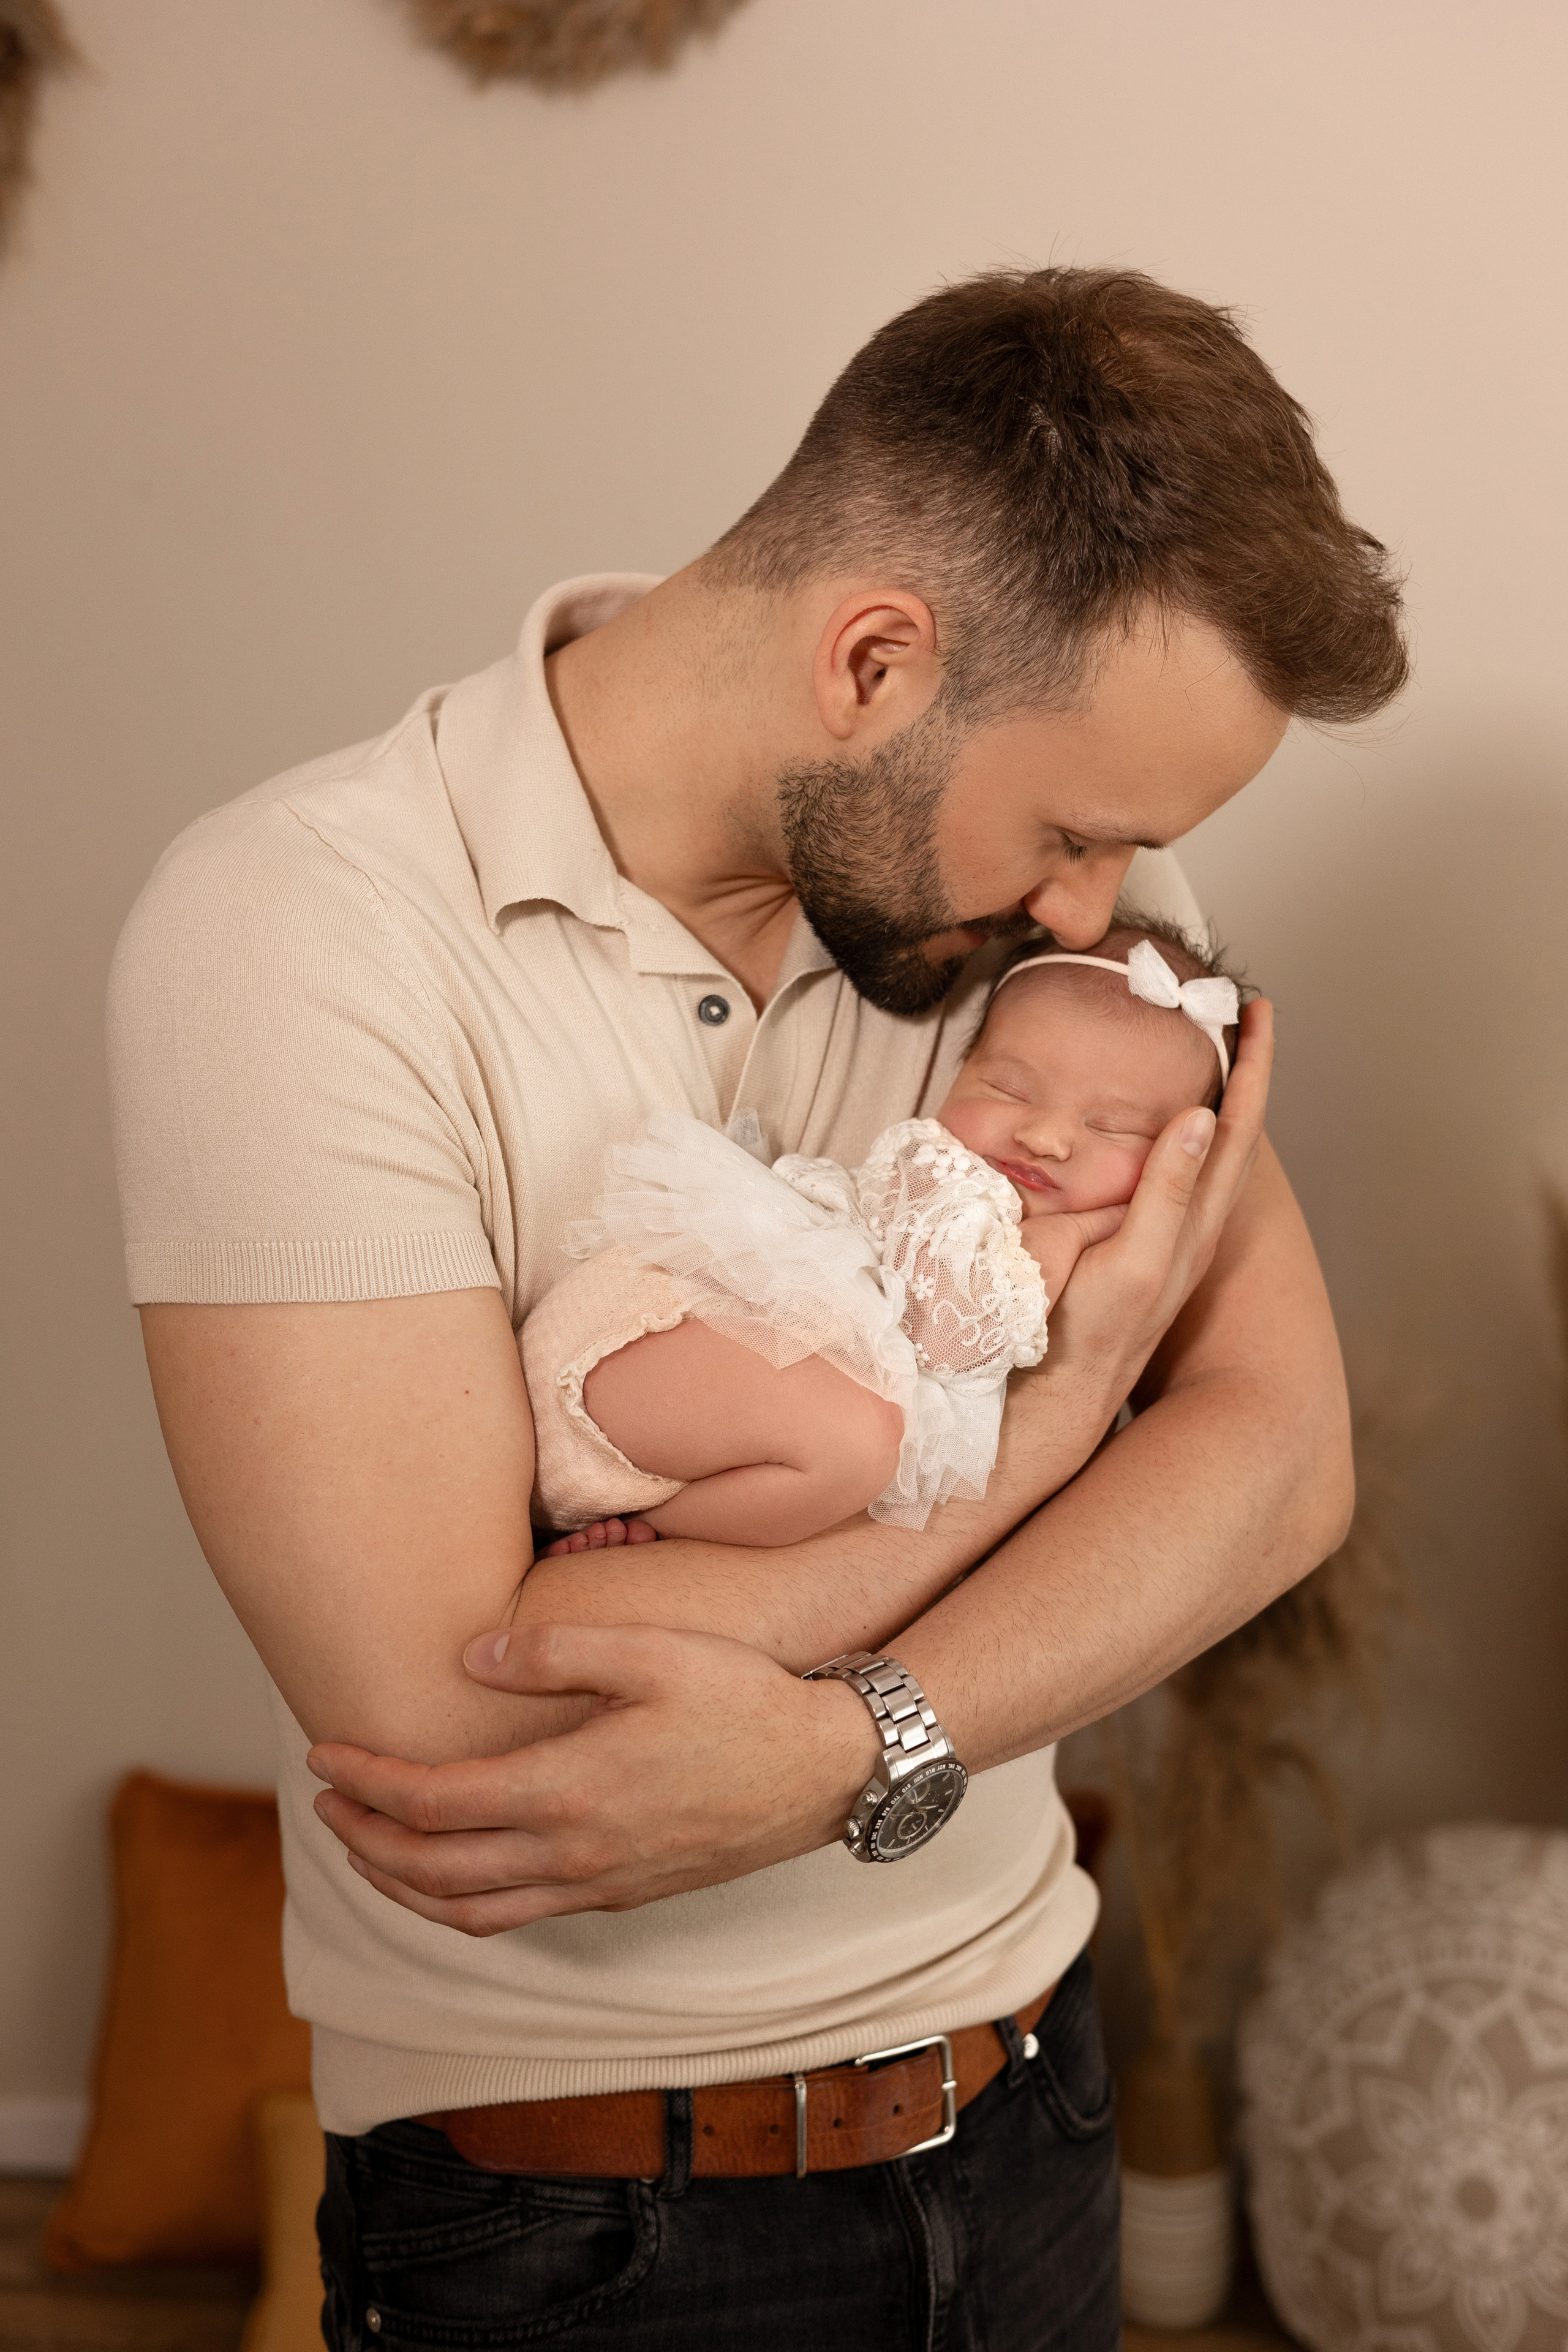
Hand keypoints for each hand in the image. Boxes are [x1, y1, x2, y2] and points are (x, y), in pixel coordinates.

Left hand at [306, 1621, 878, 1934]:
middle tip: (324, 1801)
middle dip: (363, 1840)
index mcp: (568, 1790)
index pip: (432, 1802)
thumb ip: (555, 1654)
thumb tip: (469, 1658)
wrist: (826, 1770)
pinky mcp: (621, 1894)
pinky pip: (515, 1916)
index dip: (367, 1780)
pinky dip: (458, 1905)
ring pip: (467, 1912)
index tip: (324, 1754)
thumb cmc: (744, 1700)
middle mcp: (573, 1854)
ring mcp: (597, 1884)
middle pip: (431, 1871)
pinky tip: (450, 1874)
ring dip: (401, 1887)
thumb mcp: (652, 1651)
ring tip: (365, 1847)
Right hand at [1039, 997, 1273, 1397]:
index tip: (1259, 1012)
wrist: (1059, 1399)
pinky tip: (1161, 1129)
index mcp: (1196, 1218)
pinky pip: (1176, 1174)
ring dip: (1217, 1099)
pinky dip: (1180, 1135)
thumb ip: (1167, 1193)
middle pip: (1234, 1131)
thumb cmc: (1089, 1336)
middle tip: (1245, 1019)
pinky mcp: (1143, 1248)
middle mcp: (1196, 1225)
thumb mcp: (1136, 1261)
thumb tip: (1198, 1118)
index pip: (1237, 1125)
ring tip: (1215, 1056)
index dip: (1252, 1067)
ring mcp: (1172, 1237)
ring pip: (1207, 1153)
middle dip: (1243, 1071)